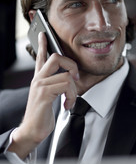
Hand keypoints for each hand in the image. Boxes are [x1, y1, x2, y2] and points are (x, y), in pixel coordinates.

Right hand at [8, 32, 78, 158]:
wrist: (33, 130)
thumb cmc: (42, 113)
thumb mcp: (50, 96)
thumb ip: (56, 85)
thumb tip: (70, 78)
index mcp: (40, 78)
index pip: (40, 56)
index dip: (42, 44)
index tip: (43, 33)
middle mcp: (38, 79)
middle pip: (56, 58)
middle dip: (72, 65)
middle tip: (76, 77)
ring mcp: (40, 85)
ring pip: (67, 75)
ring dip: (74, 90)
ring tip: (70, 100)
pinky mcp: (44, 93)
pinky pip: (66, 86)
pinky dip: (71, 96)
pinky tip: (67, 105)